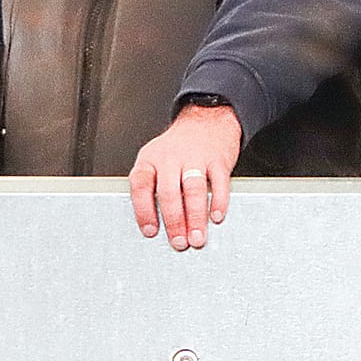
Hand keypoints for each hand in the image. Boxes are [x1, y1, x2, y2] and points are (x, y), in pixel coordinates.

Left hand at [128, 104, 242, 250]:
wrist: (207, 119)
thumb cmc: (179, 147)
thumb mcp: (156, 159)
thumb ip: (153, 186)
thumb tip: (155, 223)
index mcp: (150, 159)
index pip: (141, 187)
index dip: (144, 211)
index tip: (151, 231)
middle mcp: (170, 158)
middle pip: (169, 193)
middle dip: (174, 222)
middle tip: (179, 241)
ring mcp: (195, 158)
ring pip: (193, 190)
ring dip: (196, 218)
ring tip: (198, 237)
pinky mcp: (218, 159)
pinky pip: (219, 183)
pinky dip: (218, 202)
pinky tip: (216, 216)